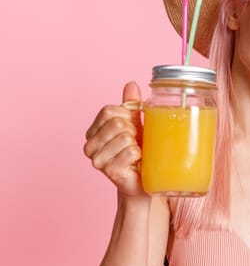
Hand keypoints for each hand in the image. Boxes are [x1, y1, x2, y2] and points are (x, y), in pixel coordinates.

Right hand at [83, 82, 146, 196]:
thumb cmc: (138, 151)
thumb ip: (130, 105)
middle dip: (133, 130)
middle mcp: (89, 145)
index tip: (132, 126)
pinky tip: (137, 163)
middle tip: (136, 143)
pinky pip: (131, 151)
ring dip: (137, 144)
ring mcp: (97, 160)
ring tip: (136, 154)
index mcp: (93, 131)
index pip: (108, 110)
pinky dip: (139, 154)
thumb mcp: (135, 124)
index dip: (126, 116)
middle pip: (117, 123)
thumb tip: (131, 84)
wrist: (143, 181)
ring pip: (125, 137)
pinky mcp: (109, 171)